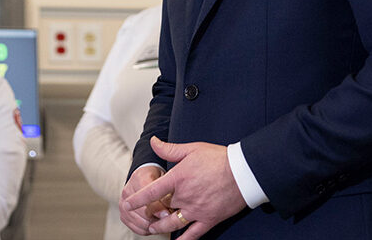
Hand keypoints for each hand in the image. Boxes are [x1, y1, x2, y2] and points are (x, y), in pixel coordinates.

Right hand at [119, 165, 168, 234]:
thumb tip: (165, 214)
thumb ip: (164, 194)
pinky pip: (137, 229)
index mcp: (138, 180)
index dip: (158, 208)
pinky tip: (152, 224)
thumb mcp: (163, 180)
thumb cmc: (155, 179)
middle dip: (157, 219)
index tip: (167, 214)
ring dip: (153, 225)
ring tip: (160, 221)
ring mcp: (123, 205)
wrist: (143, 178)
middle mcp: (127, 193)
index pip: (147, 197)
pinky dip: (147, 230)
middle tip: (166, 219)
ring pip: (141, 223)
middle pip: (143, 213)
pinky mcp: (123, 215)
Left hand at [122, 137, 246, 238]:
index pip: (151, 192)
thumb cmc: (218, 158)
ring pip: (173, 223)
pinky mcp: (210, 219)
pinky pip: (194, 234)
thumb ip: (169, 149)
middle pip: (162, 208)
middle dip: (152, 211)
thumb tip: (153, 141)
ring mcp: (197, 210)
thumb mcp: (191, 149)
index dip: (137, 199)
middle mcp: (185, 197)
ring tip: (153, 229)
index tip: (126, 203)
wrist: (244, 172)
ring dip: (161, 227)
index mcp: (178, 179)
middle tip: (145, 214)